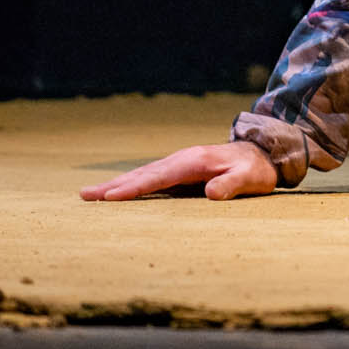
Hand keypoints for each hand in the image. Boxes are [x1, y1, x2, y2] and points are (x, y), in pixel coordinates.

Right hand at [79, 141, 278, 201]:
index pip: (159, 177)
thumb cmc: (257, 168)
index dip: (134, 188)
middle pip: (143, 174)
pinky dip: (131, 185)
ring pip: (143, 174)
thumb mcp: (250, 178)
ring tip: (90, 195)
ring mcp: (180, 163)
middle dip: (113, 185)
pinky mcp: (180, 171)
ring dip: (117, 184)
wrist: (264, 152)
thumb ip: (232, 184)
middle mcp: (182, 159)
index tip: (110, 197)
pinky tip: (116, 193)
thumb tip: (212, 193)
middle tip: (84, 196)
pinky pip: (151, 178)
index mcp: (194, 161)